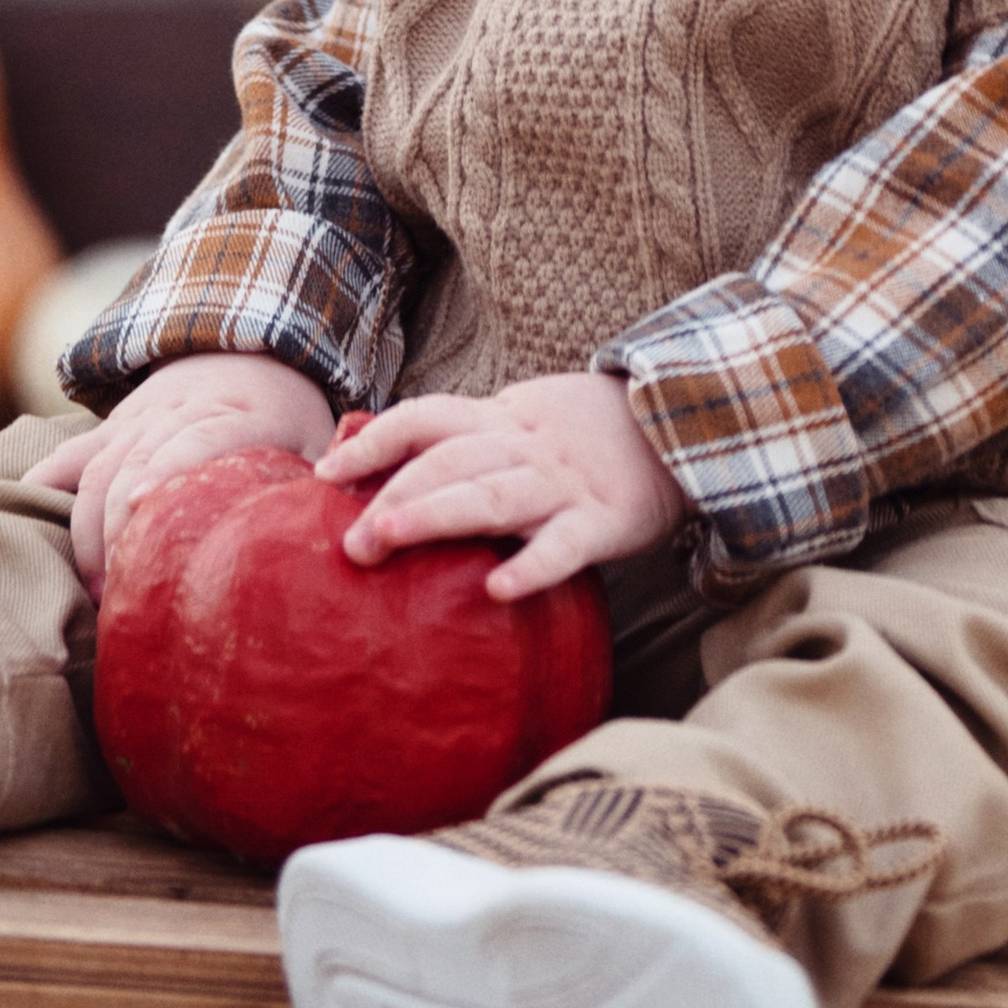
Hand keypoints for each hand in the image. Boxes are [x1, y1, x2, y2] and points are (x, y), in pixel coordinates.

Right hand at [24, 351, 334, 602]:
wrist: (253, 346)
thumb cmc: (292, 415)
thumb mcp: (319, 439)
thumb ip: (325, 484)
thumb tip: (336, 539)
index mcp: (237, 411)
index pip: (195, 439)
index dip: (164, 473)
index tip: (141, 513)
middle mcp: (178, 409)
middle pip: (132, 467)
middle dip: (118, 533)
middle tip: (123, 597)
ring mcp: (138, 417)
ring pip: (96, 468)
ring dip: (87, 532)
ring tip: (98, 592)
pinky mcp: (112, 429)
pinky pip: (68, 457)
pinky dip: (45, 491)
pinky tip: (35, 536)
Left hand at [317, 370, 682, 600]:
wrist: (682, 420)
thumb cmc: (584, 438)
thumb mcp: (524, 422)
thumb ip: (468, 442)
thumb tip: (385, 470)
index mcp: (503, 419)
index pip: (427, 417)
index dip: (374, 439)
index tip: (324, 473)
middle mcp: (526, 446)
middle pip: (450, 461)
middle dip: (393, 494)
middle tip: (347, 541)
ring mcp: (565, 483)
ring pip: (493, 495)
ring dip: (435, 515)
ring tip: (385, 540)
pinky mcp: (606, 520)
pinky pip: (565, 545)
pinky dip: (531, 566)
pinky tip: (498, 590)